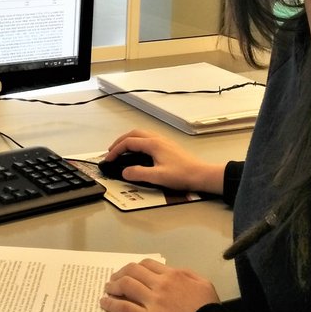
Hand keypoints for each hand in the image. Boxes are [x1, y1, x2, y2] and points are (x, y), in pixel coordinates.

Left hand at [100, 258, 219, 311]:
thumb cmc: (209, 311)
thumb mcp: (204, 284)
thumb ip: (188, 275)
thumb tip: (174, 273)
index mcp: (174, 275)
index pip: (148, 264)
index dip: (135, 267)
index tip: (129, 272)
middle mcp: (161, 284)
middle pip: (133, 271)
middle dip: (120, 273)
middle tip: (114, 279)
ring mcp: (154, 302)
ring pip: (126, 286)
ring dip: (113, 286)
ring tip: (107, 289)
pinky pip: (125, 308)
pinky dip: (111, 304)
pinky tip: (105, 303)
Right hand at [103, 130, 225, 193]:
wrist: (201, 174)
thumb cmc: (183, 174)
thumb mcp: (157, 177)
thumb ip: (138, 174)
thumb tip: (125, 172)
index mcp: (153, 144)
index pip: (128, 143)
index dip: (116, 150)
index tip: (108, 159)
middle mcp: (158, 140)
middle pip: (134, 134)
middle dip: (120, 141)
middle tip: (112, 151)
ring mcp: (164, 142)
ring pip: (142, 135)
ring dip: (129, 140)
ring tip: (122, 150)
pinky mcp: (168, 146)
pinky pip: (148, 138)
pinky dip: (138, 142)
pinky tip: (139, 152)